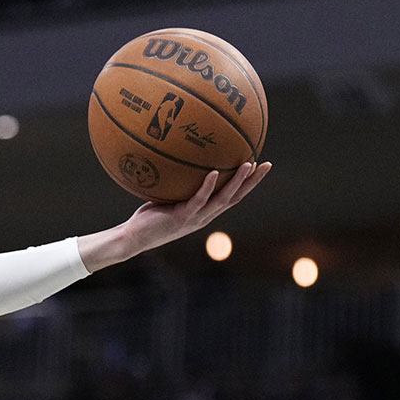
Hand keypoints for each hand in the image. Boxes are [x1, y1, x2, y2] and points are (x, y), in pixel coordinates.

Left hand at [79, 161, 272, 269]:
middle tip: (267, 165)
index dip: (247, 184)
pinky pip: (198, 200)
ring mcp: (194, 218)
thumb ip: (176, 186)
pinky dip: (207, 187)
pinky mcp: (181, 217)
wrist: (132, 239)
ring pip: (222, 200)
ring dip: (237, 183)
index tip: (259, 166)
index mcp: (203, 212)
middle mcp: (203, 217)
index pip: (231, 197)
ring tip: (248, 165)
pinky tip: (213, 172)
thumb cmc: (147, 219)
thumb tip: (175, 160)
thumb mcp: (165, 198)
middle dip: (252, 182)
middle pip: (235, 198)